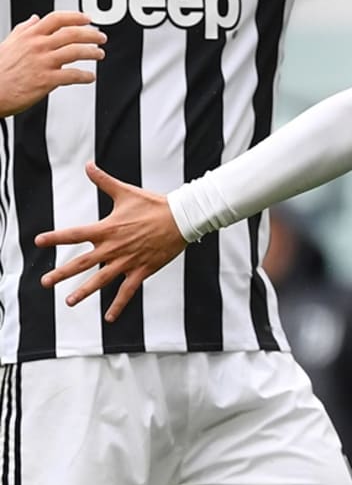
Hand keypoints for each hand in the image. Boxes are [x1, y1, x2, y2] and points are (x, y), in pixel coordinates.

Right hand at [0, 11, 105, 115]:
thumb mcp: (9, 42)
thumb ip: (24, 29)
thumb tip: (34, 19)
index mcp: (30, 35)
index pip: (57, 18)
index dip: (76, 16)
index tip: (88, 19)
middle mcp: (38, 46)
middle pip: (72, 33)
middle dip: (91, 34)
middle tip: (101, 37)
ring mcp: (43, 62)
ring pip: (75, 51)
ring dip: (92, 52)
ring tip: (100, 54)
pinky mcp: (46, 80)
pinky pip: (72, 75)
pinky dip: (85, 76)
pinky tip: (90, 77)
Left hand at [35, 162, 187, 321]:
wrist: (180, 218)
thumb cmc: (153, 204)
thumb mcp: (126, 192)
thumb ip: (104, 181)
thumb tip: (88, 165)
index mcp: (107, 229)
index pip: (75, 234)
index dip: (55, 237)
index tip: (39, 241)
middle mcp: (113, 248)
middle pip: (82, 263)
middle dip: (61, 273)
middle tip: (45, 282)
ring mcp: (127, 262)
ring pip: (100, 280)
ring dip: (83, 292)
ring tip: (68, 302)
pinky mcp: (141, 271)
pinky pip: (127, 292)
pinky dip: (118, 306)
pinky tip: (109, 319)